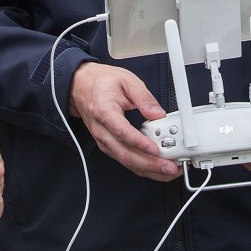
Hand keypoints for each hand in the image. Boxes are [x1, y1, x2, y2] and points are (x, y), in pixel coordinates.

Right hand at [69, 61, 178, 181]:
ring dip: (148, 169)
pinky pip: (125, 160)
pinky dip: (141, 167)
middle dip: (150, 164)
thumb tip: (158, 114)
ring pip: (125, 161)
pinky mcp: (108, 145)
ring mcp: (103, 140)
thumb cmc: (101, 83)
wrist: (81, 87)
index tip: (155, 149)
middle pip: (125, 153)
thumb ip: (144, 97)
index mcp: (104, 111)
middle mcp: (102, 130)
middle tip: (169, 166)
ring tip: (168, 170)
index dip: (139, 143)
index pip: (122, 132)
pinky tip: (156, 168)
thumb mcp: (127, 80)